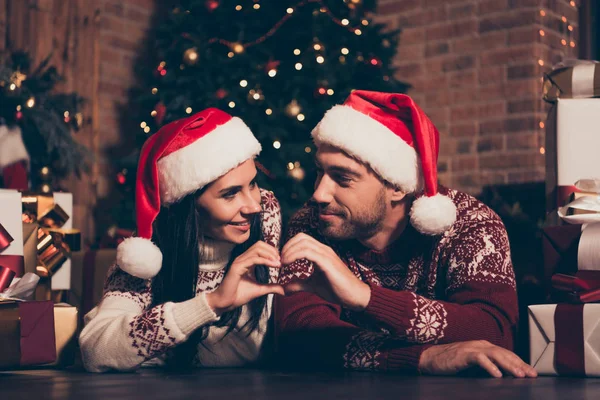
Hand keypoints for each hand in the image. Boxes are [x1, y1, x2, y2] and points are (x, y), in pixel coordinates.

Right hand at [206, 241, 283, 315]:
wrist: (226, 303)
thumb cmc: (239, 295)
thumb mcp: (260, 289)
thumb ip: (271, 287)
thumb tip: (283, 290)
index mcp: (247, 261)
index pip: (260, 248)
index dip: (272, 251)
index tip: (281, 261)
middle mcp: (242, 258)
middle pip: (259, 244)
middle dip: (272, 250)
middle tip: (280, 260)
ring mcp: (239, 261)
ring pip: (257, 249)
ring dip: (270, 254)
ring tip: (278, 263)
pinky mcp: (237, 267)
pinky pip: (254, 259)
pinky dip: (265, 260)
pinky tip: (273, 265)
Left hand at [281, 233, 370, 310]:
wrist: (354, 296)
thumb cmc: (337, 289)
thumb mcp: (312, 285)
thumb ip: (298, 284)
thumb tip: (283, 288)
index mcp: (321, 252)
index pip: (302, 239)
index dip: (289, 246)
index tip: (280, 260)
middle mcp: (324, 249)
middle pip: (301, 237)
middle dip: (287, 246)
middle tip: (279, 261)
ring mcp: (326, 254)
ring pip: (303, 243)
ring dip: (288, 251)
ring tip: (282, 263)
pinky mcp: (327, 262)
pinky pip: (308, 252)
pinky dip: (294, 255)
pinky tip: (287, 264)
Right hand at [419, 340, 537, 377]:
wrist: (430, 358)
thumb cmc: (452, 362)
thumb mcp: (474, 364)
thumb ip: (487, 365)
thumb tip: (505, 375)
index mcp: (484, 346)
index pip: (507, 354)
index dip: (520, 362)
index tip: (532, 373)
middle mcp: (480, 344)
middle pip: (504, 353)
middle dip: (520, 364)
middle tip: (531, 375)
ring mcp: (472, 348)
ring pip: (495, 354)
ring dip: (508, 365)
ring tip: (519, 375)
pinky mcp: (463, 354)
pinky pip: (479, 359)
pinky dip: (489, 366)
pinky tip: (497, 375)